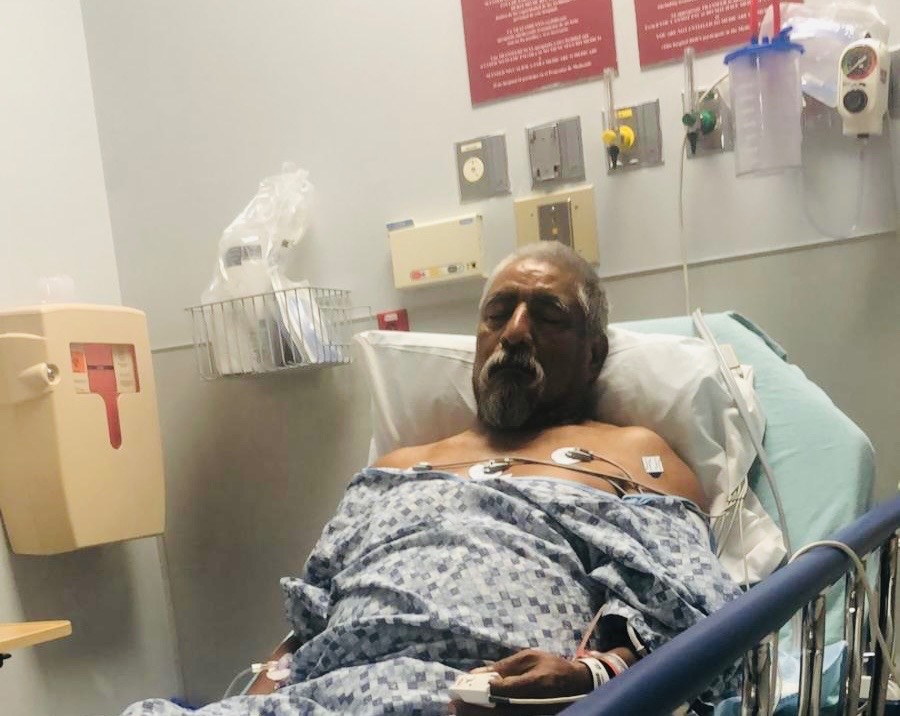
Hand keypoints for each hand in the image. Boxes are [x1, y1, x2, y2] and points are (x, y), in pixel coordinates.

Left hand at [449, 649, 591, 714]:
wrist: (578, 685)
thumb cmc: (551, 666)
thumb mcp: (529, 657)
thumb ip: (503, 666)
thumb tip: (477, 673)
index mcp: (535, 682)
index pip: (504, 691)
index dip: (482, 692)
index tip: (462, 690)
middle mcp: (535, 704)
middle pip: (500, 712)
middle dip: (474, 710)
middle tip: (454, 706)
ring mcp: (535, 715)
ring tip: (460, 712)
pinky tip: (478, 714)